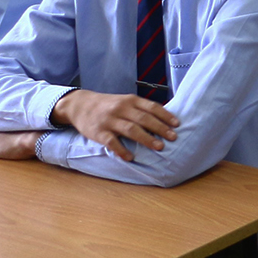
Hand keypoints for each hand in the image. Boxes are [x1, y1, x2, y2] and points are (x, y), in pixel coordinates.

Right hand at [52, 88, 178, 161]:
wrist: (80, 105)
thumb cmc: (108, 105)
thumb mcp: (125, 101)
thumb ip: (140, 108)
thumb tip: (163, 119)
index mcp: (130, 100)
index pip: (152, 107)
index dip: (165, 116)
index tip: (177, 124)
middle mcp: (121, 108)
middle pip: (144, 119)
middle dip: (160, 128)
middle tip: (173, 137)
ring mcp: (110, 120)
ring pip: (131, 129)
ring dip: (147, 139)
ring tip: (159, 147)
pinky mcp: (99, 132)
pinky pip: (112, 142)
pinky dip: (122, 150)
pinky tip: (130, 157)